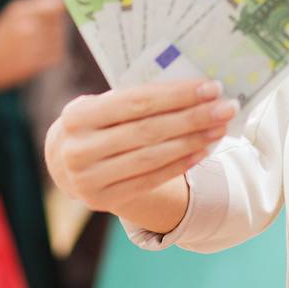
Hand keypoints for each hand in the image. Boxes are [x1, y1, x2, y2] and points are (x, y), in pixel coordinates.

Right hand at [0, 0, 65, 93]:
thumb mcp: (12, 16)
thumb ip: (37, 5)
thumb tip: (62, 1)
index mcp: (20, 9)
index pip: (54, 3)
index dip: (61, 7)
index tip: (61, 11)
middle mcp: (27, 24)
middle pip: (59, 20)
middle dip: (55, 25)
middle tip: (39, 34)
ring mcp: (32, 44)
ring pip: (59, 37)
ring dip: (53, 41)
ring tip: (33, 46)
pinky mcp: (35, 63)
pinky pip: (56, 54)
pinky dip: (50, 55)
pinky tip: (34, 57)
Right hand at [45, 80, 236, 227]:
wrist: (63, 163)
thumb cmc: (94, 123)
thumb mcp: (101, 105)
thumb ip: (136, 98)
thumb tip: (193, 90)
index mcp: (77, 116)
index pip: (136, 102)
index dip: (176, 95)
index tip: (210, 87)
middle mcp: (78, 150)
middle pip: (149, 131)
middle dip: (193, 117)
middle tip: (226, 107)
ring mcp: (89, 179)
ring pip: (152, 157)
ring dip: (192, 141)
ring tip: (220, 128)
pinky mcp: (103, 200)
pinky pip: (151, 180)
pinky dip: (181, 164)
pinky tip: (203, 150)